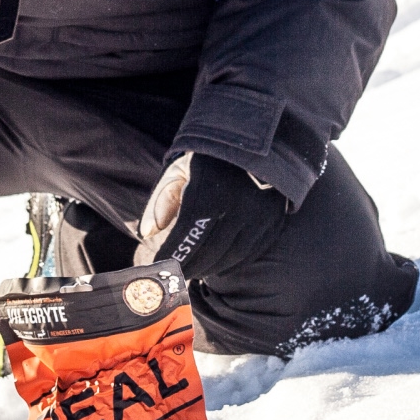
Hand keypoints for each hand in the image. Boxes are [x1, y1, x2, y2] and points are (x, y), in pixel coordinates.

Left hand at [133, 153, 289, 280]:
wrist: (259, 143)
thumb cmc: (210, 159)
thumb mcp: (181, 170)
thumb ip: (162, 200)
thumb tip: (146, 233)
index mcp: (209, 192)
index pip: (185, 238)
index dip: (170, 258)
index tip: (158, 268)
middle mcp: (238, 208)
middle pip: (208, 254)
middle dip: (187, 268)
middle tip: (173, 275)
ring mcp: (260, 218)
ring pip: (230, 258)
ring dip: (208, 269)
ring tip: (193, 270)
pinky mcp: (273, 223)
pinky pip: (250, 255)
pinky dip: (230, 264)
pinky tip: (217, 265)